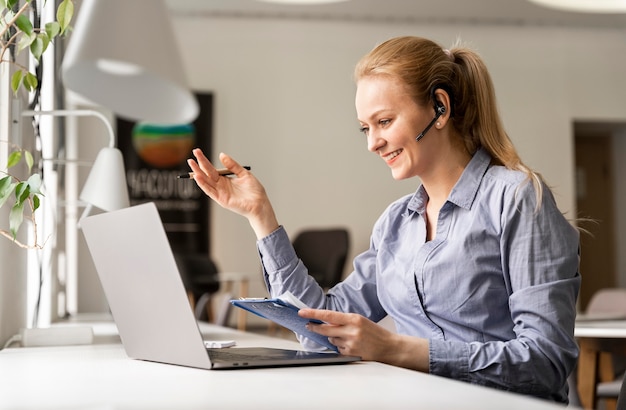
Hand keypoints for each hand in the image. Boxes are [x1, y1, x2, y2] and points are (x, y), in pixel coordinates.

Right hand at [187, 149, 278, 237]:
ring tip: (192, 163)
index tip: (197, 151)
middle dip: (199, 164)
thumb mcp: (244, 173)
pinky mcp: (221, 200)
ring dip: (198, 173)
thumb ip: (232, 165)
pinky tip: (198, 177)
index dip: (204, 160)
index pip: (211, 168)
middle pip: (206, 173)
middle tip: (192, 154)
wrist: (260, 203)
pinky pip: (210, 191)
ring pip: (206, 181)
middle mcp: (221, 186)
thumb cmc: (254, 191)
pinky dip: (203, 184)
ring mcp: (220, 193)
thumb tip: (221, 155)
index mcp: (225, 179)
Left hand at [300, 308, 428, 371]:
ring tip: (347, 337)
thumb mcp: (360, 321)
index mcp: (354, 319)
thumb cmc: (375, 333)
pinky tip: (352, 346)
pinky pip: (338, 349)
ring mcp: (350, 343)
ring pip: (331, 339)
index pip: (328, 315)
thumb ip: (344, 320)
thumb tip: (326, 321)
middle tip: (308, 325)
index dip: (313, 313)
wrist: (390, 347)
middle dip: (315, 327)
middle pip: (325, 329)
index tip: (302, 312)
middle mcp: (351, 331)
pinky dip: (340, 347)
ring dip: (334, 338)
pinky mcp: (350, 354)